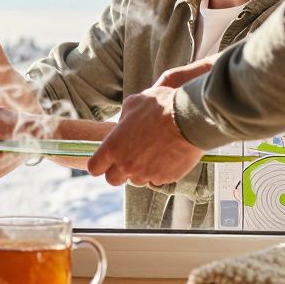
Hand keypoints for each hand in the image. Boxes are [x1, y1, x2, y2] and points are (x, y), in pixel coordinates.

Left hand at [86, 59, 212, 185]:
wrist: (190, 117)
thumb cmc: (160, 106)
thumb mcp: (133, 104)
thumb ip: (122, 119)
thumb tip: (122, 125)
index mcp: (113, 147)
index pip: (94, 168)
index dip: (98, 165)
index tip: (104, 162)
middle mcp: (126, 164)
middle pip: (113, 180)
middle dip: (118, 172)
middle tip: (128, 159)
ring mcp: (146, 174)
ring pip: (136, 180)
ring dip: (140, 171)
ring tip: (152, 153)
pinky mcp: (165, 178)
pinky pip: (156, 179)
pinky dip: (159, 171)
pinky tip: (166, 155)